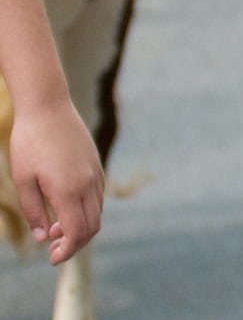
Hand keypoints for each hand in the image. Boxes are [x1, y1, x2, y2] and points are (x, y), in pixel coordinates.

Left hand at [10, 95, 102, 264]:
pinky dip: (85, 210)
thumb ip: (34, 211)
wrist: (48, 107)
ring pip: (97, 212)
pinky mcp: (95, 164)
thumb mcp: (23, 180)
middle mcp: (88, 183)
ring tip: (54, 229)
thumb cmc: (30, 143)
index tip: (52, 259)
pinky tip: (65, 208)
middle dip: (74, 244)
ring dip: (80, 227)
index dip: (67, 251)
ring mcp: (95, 173)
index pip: (77, 231)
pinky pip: (97, 196)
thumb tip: (43, 236)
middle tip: (52, 250)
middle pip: (92, 226)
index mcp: (68, 190)